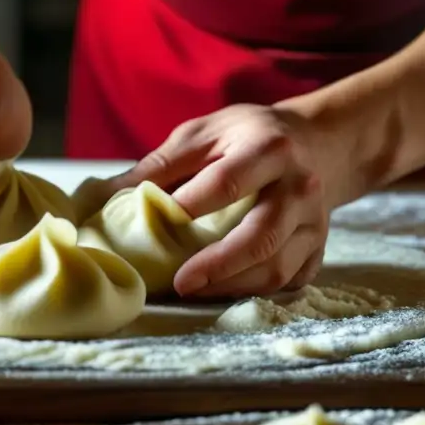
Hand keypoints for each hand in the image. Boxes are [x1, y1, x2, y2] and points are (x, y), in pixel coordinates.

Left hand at [115, 104, 332, 297]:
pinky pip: (288, 281)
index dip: (193, 204)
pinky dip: (253, 290)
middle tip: (180, 282)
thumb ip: (161, 164)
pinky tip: (222, 289)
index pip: (229, 182)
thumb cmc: (249, 137)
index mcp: (269, 149)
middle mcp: (299, 188)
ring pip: (278, 267)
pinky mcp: (318, 249)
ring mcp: (315, 223)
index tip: (161, 220)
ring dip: (232, 285)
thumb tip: (106, 197)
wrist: (319, 144)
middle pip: (263, 235)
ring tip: (192, 289)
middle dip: (220, 263)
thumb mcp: (206, 133)